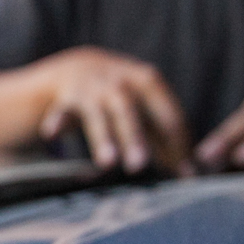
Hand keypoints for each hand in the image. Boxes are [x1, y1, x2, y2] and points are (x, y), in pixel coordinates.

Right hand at [34, 48, 189, 173]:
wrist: (74, 69)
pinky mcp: (62, 97)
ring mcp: (88, 88)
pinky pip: (61, 111)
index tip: (182, 174)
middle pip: (129, 109)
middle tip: (139, 166)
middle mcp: (117, 81)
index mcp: (145, 81)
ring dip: (102, 136)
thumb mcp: (144, 112)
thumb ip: (164, 138)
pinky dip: (57, 121)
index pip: (165, 113)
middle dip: (135, 137)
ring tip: (108, 163)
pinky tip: (52, 134)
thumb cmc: (119, 98)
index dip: (176, 143)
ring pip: (97, 113)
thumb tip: (190, 174)